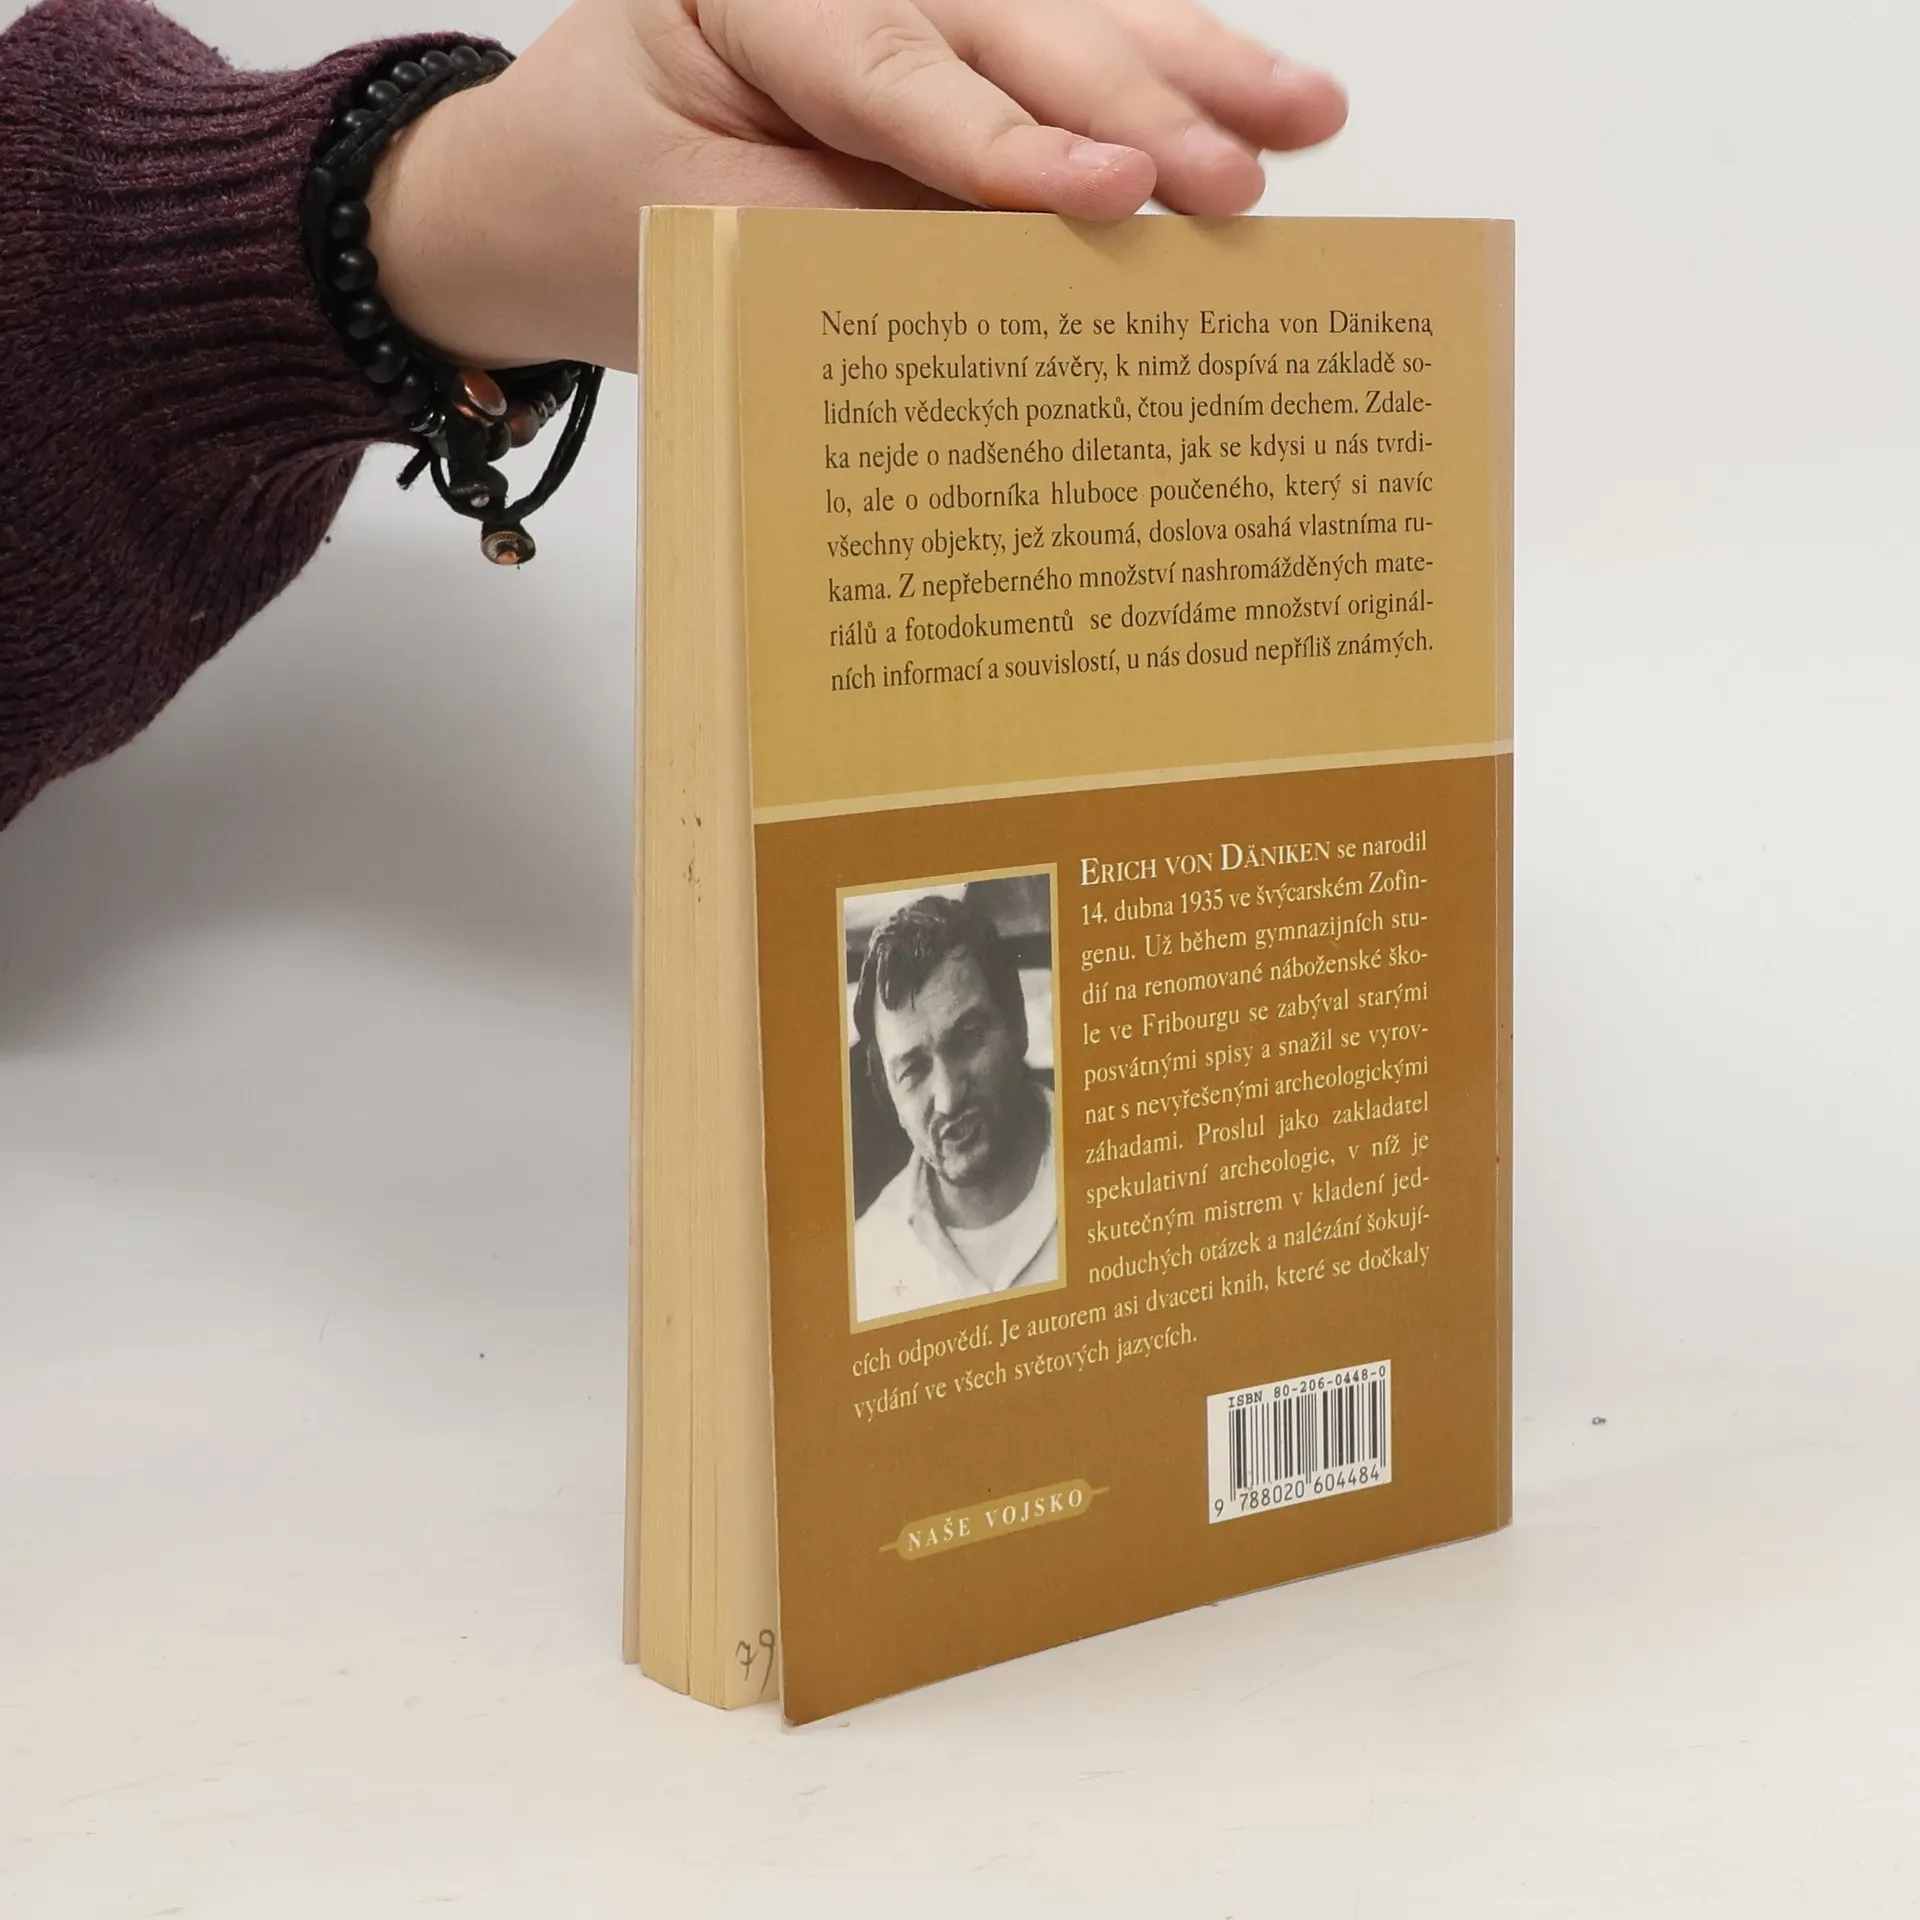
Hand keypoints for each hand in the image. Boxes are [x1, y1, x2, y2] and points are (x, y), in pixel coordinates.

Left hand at [366, 0, 1346, 373]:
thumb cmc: (601, 217)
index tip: (1109, 192)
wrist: (543, 202)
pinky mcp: (947, 40)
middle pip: (1004, 26)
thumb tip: (1022, 275)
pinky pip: (1062, 54)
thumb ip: (851, 241)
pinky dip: (1164, 79)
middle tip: (1234, 181)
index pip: (888, 65)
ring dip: (1191, 73)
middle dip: (1131, 108)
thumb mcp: (701, 245)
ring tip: (1303, 118)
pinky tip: (1260, 98)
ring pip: (1061, 20)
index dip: (1006, 141)